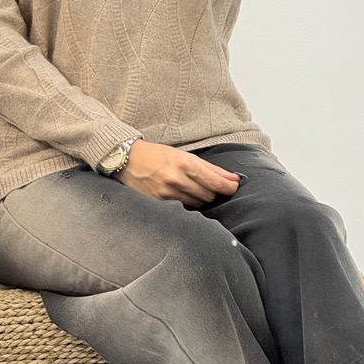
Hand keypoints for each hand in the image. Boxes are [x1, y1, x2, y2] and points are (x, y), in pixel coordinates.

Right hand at [116, 140, 241, 207]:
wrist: (129, 160)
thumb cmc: (158, 155)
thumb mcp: (183, 154)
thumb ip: (208, 168)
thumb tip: (232, 178)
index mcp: (185, 163)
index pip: (216, 181)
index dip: (229, 186)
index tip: (234, 186)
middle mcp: (178, 179)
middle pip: (209, 195)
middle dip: (212, 191)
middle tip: (208, 184)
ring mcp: (168, 193)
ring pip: (198, 203)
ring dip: (200, 197)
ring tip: (191, 188)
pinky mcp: (160, 203)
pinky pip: (183, 208)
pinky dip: (187, 203)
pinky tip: (182, 195)